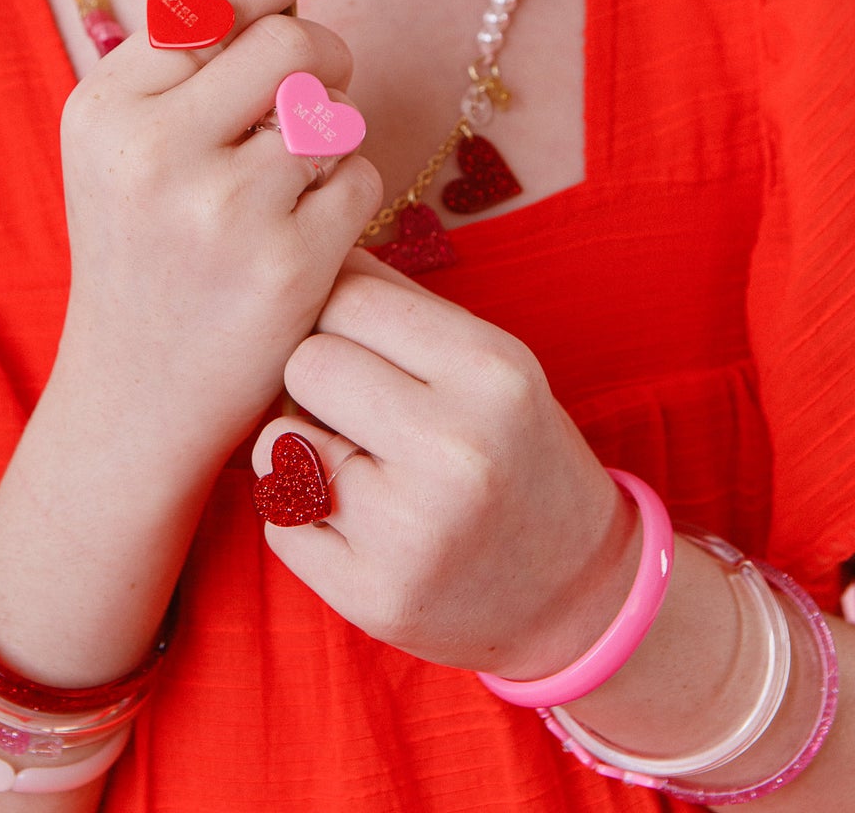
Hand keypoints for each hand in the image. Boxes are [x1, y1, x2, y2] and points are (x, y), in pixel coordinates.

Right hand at [54, 0, 383, 465]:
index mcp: (105, 107)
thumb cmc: (142, 246)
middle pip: (291, 43)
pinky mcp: (285, 267)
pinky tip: (307, 229)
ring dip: (332, 129)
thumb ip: (191, 46)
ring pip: (332, 110)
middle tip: (316, 92)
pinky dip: (347, 192)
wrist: (135, 396)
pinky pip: (359, 178)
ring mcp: (220, 211)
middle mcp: (152, 151)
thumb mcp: (130, 141)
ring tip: (292, 172)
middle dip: (324, 56)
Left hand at [252, 251, 637, 676]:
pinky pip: (277, 519)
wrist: (578, 592)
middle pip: (305, 362)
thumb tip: (312, 258)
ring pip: (275, 440)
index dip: (340, 313)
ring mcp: (410, 532)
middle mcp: (455, 449)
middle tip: (358, 409)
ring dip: (300, 447)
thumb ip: (400, 305)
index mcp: (490, 372)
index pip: (350, 296)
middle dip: (319, 380)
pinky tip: (359, 524)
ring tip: (359, 466)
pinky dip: (303, 516)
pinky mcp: (371, 596)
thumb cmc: (516, 452)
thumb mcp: (491, 362)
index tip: (362, 341)